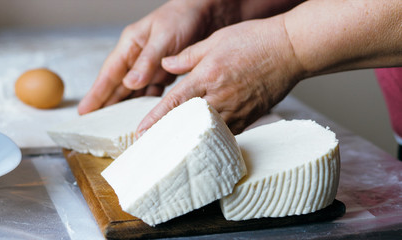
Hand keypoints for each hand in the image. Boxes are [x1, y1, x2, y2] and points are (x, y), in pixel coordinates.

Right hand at [78, 0, 244, 114]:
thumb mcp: (163, 38)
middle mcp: (137, 58)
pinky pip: (151, 91)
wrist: (205, 13)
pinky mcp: (162, 72)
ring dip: (126, 107)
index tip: (84, 111)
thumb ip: (147, 61)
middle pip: (118, 85)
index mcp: (130, 46)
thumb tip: (130, 83)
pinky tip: (144, 114)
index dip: (96, 94)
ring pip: (133, 91)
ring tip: (116, 126)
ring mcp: (149, 66)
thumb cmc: (181, 18)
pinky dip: (147, 102)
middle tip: (94, 125)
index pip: (109, 74)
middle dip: (106, 105)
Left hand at [137, 16, 303, 134]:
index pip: (174, 103)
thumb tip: (166, 63)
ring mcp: (236, 110)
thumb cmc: (254, 41)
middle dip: (169, 135)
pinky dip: (213, 136)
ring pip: (207, 132)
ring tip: (176, 146)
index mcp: (207, 76)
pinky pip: (228, 132)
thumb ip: (188, 56)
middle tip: (153, 145)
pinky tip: (205, 137)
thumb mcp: (215, 40)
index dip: (155, 119)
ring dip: (190, 139)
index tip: (141, 132)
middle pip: (188, 123)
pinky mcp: (250, 117)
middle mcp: (220, 97)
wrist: (290, 50)